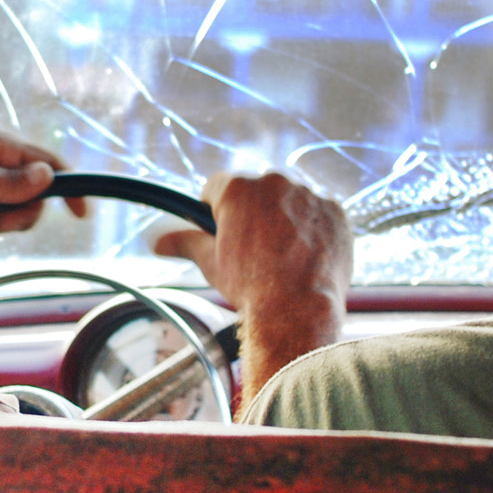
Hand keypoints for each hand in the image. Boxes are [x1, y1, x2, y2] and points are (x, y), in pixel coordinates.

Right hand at [153, 172, 350, 402]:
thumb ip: (184, 243)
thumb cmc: (250, 287)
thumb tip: (157, 242)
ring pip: (290, 200)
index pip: (217, 187)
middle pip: (256, 191)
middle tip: (253, 250)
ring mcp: (309, 194)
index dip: (215, 210)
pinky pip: (319, 213)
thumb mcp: (211, 264)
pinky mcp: (335, 211)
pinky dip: (313, 228)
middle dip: (253, 213)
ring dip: (285, 218)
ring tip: (283, 257)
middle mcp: (274, 182)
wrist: (297, 309)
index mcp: (238, 189)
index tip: (221, 230)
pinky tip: (307, 255)